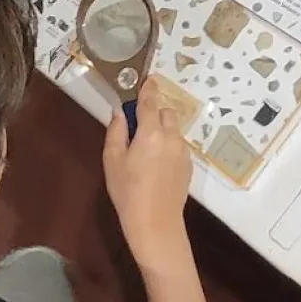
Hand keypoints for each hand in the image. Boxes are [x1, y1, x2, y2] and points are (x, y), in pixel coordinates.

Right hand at [103, 78, 193, 269]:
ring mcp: (183, 151)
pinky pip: (177, 145)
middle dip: (153, 113)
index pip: (150, 102)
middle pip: (166, 112)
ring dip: (161, 130)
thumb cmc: (128, 191)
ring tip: (144, 152)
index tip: (146, 79)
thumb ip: (116, 131)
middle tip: (136, 127)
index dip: (147, 88)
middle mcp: (172, 137)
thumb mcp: (112, 160)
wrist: (155, 222)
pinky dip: (167, 146)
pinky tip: (155, 165)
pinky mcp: (188, 165)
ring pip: (173, 130)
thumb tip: (120, 113)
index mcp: (151, 132)